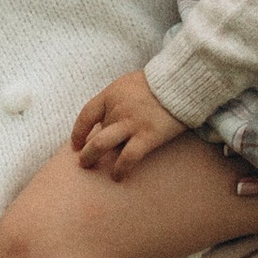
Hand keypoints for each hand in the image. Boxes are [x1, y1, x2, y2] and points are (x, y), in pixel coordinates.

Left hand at [72, 70, 188, 178]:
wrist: (181, 81)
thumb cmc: (159, 83)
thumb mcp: (130, 84)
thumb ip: (118, 101)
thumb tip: (111, 119)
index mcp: (111, 94)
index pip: (86, 114)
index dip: (79, 131)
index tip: (76, 144)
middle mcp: (117, 109)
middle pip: (95, 134)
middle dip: (85, 151)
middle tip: (83, 162)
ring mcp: (131, 123)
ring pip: (101, 145)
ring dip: (92, 158)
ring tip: (90, 167)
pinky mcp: (148, 135)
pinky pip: (128, 157)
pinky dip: (120, 169)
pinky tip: (118, 176)